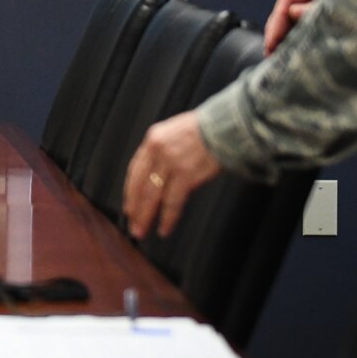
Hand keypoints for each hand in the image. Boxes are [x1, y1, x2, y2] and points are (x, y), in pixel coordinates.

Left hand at [122, 110, 222, 239]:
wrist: (227, 126)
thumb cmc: (207, 129)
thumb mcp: (175, 132)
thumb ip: (163, 150)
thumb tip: (156, 174)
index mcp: (153, 138)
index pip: (135, 170)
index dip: (130, 191)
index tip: (129, 207)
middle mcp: (157, 150)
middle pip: (140, 185)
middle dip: (135, 209)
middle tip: (132, 226)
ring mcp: (170, 162)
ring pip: (152, 195)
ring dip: (145, 216)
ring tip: (141, 231)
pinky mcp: (186, 174)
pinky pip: (173, 201)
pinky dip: (168, 217)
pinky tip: (164, 228)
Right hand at [263, 0, 341, 55]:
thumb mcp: (347, 9)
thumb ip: (317, 10)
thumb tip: (293, 12)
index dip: (275, 22)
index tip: (271, 45)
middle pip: (288, 8)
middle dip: (278, 32)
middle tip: (272, 56)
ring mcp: (325, 0)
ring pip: (296, 18)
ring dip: (288, 37)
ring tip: (281, 59)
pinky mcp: (331, 15)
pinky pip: (309, 25)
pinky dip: (300, 39)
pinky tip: (296, 54)